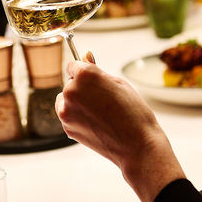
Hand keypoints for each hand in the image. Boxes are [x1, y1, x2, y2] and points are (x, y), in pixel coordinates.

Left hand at [55, 61, 184, 201]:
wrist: (136, 145)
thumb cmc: (133, 112)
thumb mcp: (119, 83)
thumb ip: (97, 70)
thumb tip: (85, 56)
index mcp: (85, 76)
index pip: (73, 65)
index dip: (84, 72)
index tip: (93, 81)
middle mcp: (71, 90)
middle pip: (70, 83)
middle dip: (82, 88)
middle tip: (103, 101)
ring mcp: (66, 110)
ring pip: (65, 99)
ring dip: (76, 102)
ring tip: (99, 113)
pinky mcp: (66, 126)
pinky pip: (67, 114)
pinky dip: (77, 116)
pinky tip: (95, 123)